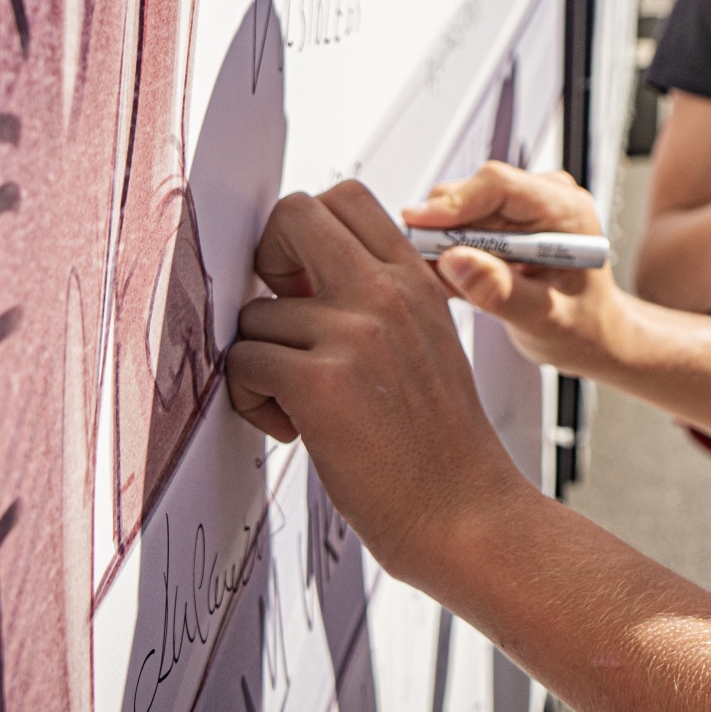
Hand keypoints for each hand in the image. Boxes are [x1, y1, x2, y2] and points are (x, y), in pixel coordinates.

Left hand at [224, 181, 533, 587]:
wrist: (466, 515)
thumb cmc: (440, 445)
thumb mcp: (428, 343)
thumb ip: (380, 302)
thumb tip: (299, 280)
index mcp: (417, 281)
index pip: (347, 196)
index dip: (308, 233)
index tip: (306, 284)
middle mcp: (388, 295)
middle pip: (293, 215)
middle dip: (267, 258)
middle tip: (282, 316)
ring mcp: (354, 336)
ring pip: (255, 312)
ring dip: (259, 359)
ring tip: (297, 404)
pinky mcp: (320, 384)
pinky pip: (244, 361)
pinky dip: (251, 398)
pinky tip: (291, 428)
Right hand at [401, 162, 626, 372]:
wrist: (593, 333)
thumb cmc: (583, 328)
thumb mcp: (546, 321)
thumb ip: (502, 293)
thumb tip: (454, 261)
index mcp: (566, 210)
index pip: (499, 185)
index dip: (454, 202)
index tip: (417, 224)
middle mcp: (545, 197)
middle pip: (474, 194)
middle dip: (443, 230)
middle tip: (431, 273)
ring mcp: (525, 206)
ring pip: (463, 210)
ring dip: (446, 247)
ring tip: (456, 289)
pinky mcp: (508, 219)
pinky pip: (465, 226)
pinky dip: (453, 253)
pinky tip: (463, 284)